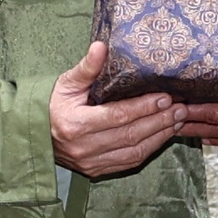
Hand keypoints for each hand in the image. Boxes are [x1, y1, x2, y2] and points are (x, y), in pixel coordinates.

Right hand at [52, 41, 184, 178]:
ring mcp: (92, 162)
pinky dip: (150, 149)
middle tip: (180, 108)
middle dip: (160, 121)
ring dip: (160, 136)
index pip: (117, 116)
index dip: (143, 107)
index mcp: (76, 124)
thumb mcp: (66, 83)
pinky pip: (130, 162)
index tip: (164, 97)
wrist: (36, 136)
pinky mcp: (97, 170)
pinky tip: (163, 135)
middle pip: (131, 135)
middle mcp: (84, 147)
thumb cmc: (52, 105)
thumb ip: (87, 67)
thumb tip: (101, 46)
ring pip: (134, 152)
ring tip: (178, 120)